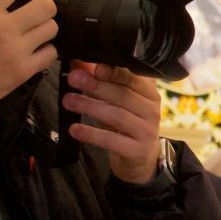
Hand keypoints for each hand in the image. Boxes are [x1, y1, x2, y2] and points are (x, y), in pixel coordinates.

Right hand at [0, 0, 56, 107]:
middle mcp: (3, 27)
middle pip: (46, 6)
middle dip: (43, 6)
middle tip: (35, 12)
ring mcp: (16, 49)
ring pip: (52, 28)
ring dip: (45, 28)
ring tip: (35, 33)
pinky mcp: (24, 70)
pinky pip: (51, 53)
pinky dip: (46, 51)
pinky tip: (35, 51)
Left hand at [63, 63, 164, 184]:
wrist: (141, 157)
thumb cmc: (127, 124)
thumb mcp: (116, 102)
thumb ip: (100, 82)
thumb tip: (78, 62)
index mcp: (150, 95)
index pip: (133, 79)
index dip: (113, 72)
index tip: (93, 66)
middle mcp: (152, 111)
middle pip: (124, 95)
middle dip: (97, 85)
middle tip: (74, 79)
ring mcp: (147, 132)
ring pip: (117, 116)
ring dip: (90, 106)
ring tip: (68, 100)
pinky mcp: (138, 151)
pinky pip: (112, 140)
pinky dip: (91, 134)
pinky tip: (74, 129)